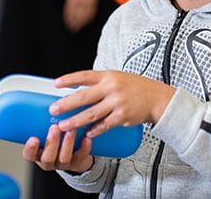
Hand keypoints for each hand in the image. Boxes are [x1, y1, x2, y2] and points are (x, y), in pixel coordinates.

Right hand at [22, 124, 93, 172]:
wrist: (73, 154)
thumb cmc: (56, 140)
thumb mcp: (45, 132)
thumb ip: (44, 122)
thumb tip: (51, 103)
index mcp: (38, 153)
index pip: (29, 154)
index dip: (30, 148)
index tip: (33, 138)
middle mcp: (48, 160)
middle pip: (47, 157)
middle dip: (52, 142)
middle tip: (54, 128)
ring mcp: (62, 163)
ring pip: (64, 157)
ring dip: (68, 143)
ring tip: (71, 130)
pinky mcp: (77, 162)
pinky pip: (80, 156)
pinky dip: (84, 148)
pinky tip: (87, 138)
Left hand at [50, 70, 175, 137]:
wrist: (156, 98)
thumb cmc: (136, 87)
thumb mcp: (117, 77)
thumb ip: (100, 83)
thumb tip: (78, 89)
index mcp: (108, 76)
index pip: (84, 76)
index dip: (69, 80)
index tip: (56, 84)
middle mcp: (111, 88)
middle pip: (84, 97)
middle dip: (66, 104)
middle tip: (53, 109)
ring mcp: (117, 103)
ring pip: (91, 114)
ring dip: (75, 121)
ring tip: (64, 126)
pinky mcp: (122, 116)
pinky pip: (104, 125)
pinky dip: (94, 131)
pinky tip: (86, 134)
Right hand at [63, 0, 97, 31]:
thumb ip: (88, 0)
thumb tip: (85, 9)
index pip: (91, 13)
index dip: (86, 20)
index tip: (83, 25)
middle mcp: (87, 0)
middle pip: (84, 15)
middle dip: (80, 23)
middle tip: (76, 29)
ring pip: (76, 13)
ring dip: (73, 21)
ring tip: (71, 26)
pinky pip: (70, 9)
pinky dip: (68, 15)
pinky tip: (66, 19)